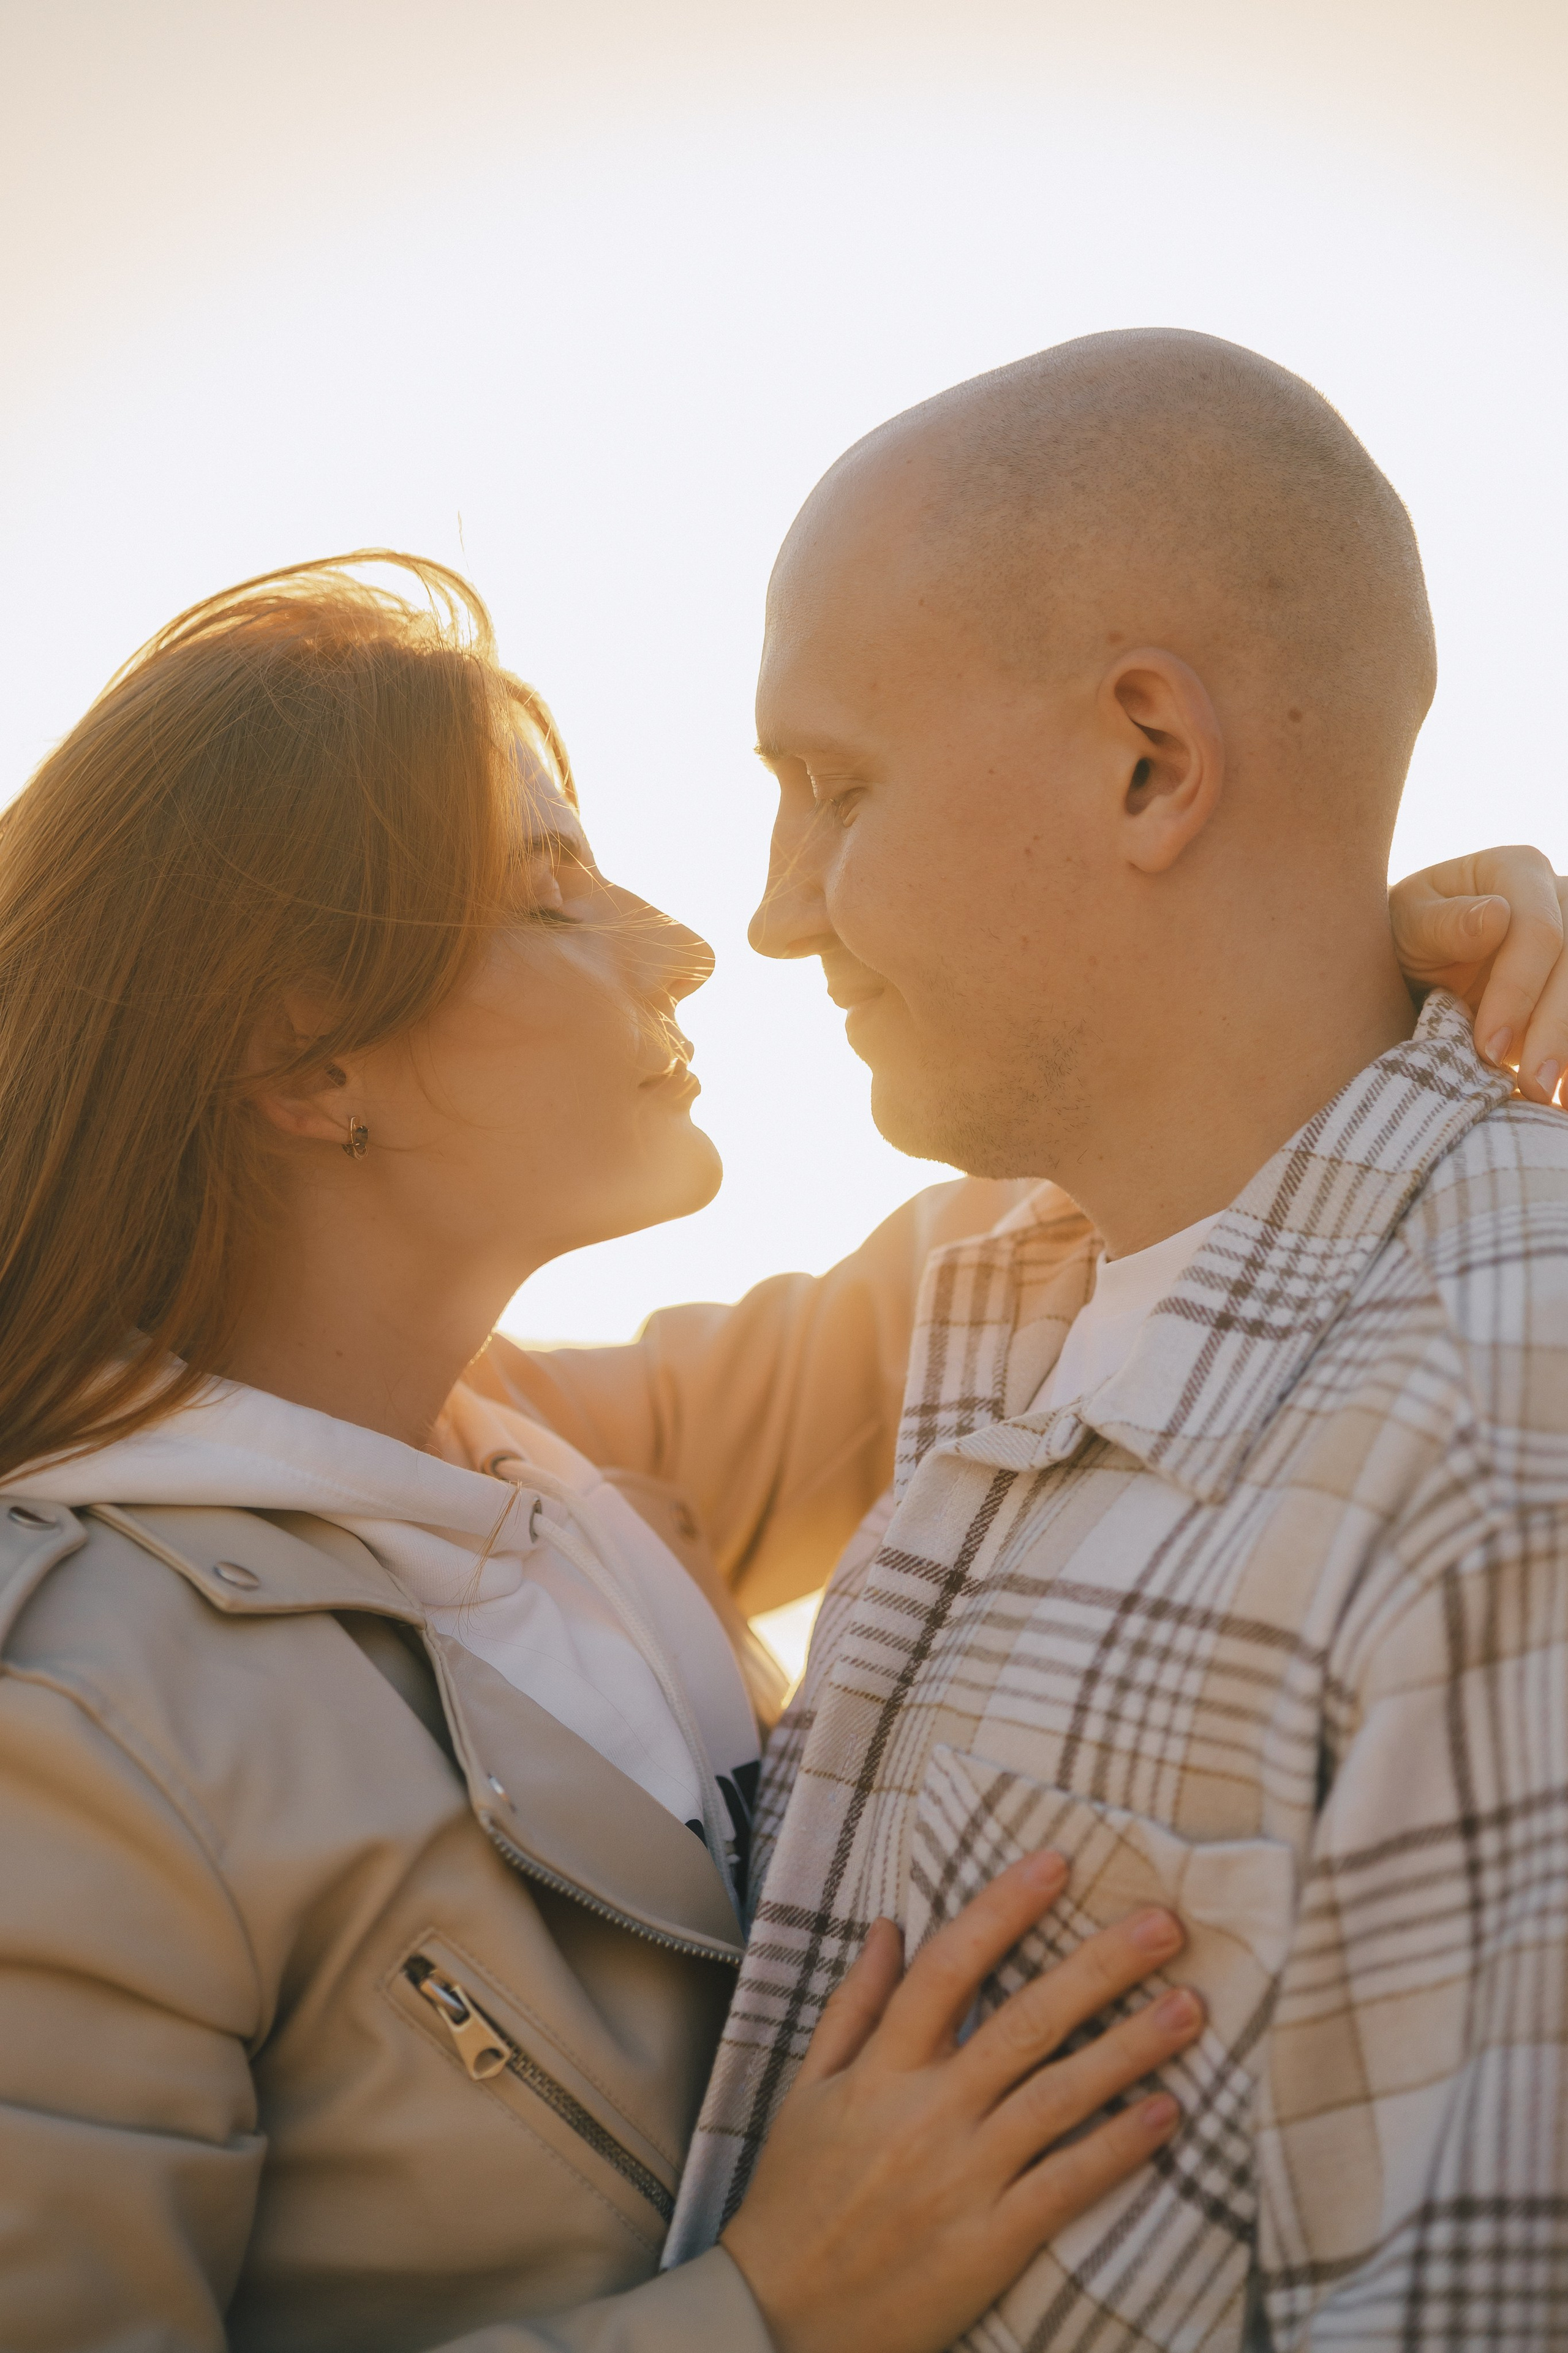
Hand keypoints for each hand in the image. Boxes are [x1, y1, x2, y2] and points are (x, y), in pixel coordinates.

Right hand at [721, 1849, 1201, 2352]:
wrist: (779, 2319)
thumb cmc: (793, 2199)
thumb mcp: (806, 2091)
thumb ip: (853, 2006)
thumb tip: (890, 1926)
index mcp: (881, 2070)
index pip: (947, 1968)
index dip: (1002, 1910)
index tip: (1056, 1863)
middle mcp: (927, 2113)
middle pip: (1024, 2023)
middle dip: (1098, 1967)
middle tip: (1163, 1925)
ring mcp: (963, 2178)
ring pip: (1058, 2096)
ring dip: (1128, 2048)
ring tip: (1189, 2007)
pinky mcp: (991, 2242)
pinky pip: (1066, 2185)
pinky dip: (1117, 2147)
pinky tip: (1166, 2113)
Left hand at [1390, 846, 1567, 1104]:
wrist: (1411, 962)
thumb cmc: (1402, 936)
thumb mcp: (1405, 923)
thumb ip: (1443, 923)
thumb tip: (1496, 917)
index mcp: (1518, 871)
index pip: (1540, 932)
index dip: (1520, 993)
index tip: (1489, 1047)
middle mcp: (1560, 898)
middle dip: (1556, 1031)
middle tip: (1532, 1088)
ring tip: (1549, 1102)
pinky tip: (1562, 1101)